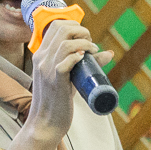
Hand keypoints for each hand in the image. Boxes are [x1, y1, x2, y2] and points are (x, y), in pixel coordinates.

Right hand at [26, 16, 107, 144]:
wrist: (45, 124)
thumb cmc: (57, 101)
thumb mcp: (68, 78)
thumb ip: (84, 64)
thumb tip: (109, 53)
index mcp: (41, 54)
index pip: (55, 25)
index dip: (75, 26)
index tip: (86, 38)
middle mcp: (41, 58)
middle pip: (61, 28)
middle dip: (82, 31)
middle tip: (91, 44)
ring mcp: (47, 68)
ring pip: (66, 43)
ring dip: (84, 43)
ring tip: (92, 51)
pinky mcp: (55, 80)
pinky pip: (66, 60)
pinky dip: (78, 56)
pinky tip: (85, 60)